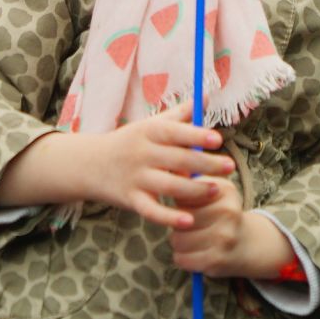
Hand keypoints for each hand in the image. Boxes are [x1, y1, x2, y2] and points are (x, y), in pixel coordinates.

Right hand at [89, 103, 233, 230]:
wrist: (89, 164)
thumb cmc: (129, 142)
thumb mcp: (149, 124)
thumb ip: (179, 114)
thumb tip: (207, 97)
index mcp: (148, 132)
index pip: (174, 132)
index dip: (196, 136)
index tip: (217, 140)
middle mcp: (142, 154)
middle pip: (178, 160)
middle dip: (206, 164)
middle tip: (230, 167)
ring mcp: (136, 178)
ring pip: (169, 187)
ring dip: (195, 190)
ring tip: (217, 190)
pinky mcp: (131, 200)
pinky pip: (152, 211)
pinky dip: (170, 217)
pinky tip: (189, 221)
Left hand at [170, 178, 296, 279]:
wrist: (248, 244)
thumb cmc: (222, 214)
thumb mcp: (214, 190)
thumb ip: (192, 178)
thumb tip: (172, 167)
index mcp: (225, 190)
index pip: (182, 195)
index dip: (180, 202)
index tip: (191, 205)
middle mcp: (228, 212)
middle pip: (178, 217)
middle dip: (178, 223)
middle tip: (191, 225)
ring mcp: (224, 238)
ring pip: (177, 240)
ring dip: (179, 242)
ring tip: (193, 239)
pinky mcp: (217, 261)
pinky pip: (181, 259)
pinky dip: (183, 258)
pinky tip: (194, 253)